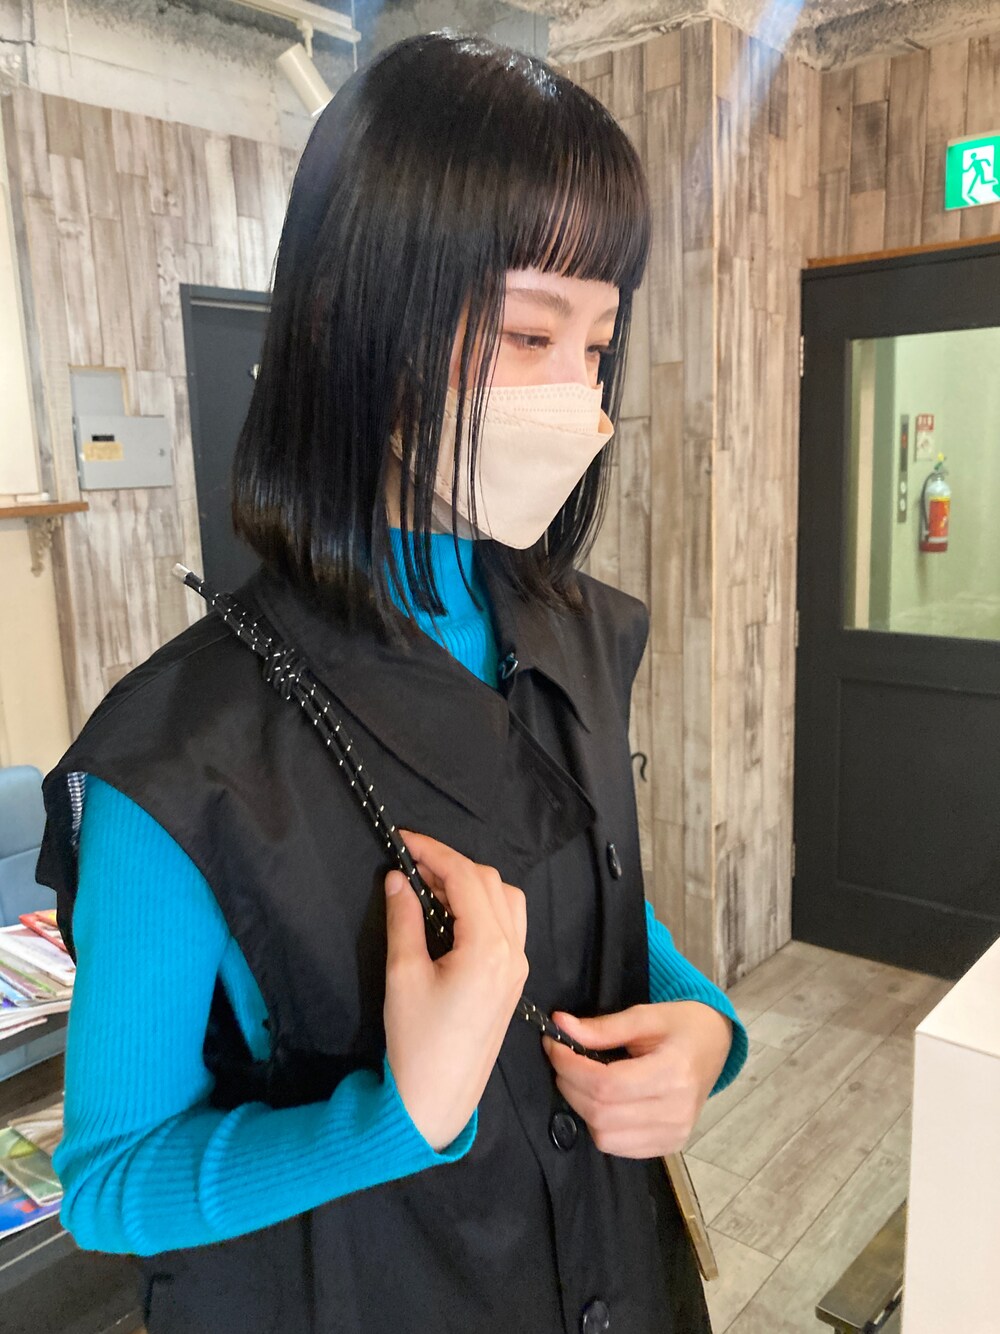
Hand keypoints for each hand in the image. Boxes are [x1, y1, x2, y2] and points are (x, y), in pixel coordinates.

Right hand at [383, 830, 528, 1151]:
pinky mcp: (513, 980)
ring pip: (506, 899)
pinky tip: (452, 915)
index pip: (465, 878)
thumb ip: (404, 919)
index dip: (433, 851)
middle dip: (451, 864)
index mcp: (487, 948)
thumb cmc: (417, 1042)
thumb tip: (398, 878)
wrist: (437, 1099)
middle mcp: (512, 951)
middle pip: (489, 882)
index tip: (404, 840)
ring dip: (471, 883)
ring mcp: (518, 966)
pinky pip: (509, 924)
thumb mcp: (403, 975)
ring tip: (431, 888)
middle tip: (412, 865)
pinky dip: (484, 906)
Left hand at [542, 1002, 732, 1157]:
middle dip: (569, 1085)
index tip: (553, 1044)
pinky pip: (618, 1147)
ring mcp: (674, 1135)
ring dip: (582, 1108)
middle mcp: (676, 1112)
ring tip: (582, 1079)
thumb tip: (560, 1026)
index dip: (570, 1066)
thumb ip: (602, 1027)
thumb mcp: (644, 1015)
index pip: (607, 1085)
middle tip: (561, 1059)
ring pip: (604, 1137)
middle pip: (601, 1114)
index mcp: (674, 1073)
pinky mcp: (668, 1146)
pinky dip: (600, 1125)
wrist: (714, 1045)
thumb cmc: (680, 1026)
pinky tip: (602, 1100)